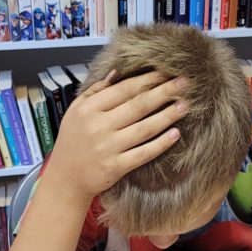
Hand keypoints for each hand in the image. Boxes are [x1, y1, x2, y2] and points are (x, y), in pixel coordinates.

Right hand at [46, 71, 188, 199]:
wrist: (66, 178)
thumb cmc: (73, 141)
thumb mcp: (75, 111)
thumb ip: (95, 91)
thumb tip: (117, 72)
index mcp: (89, 109)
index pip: (124, 89)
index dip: (148, 80)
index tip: (166, 72)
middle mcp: (99, 126)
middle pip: (138, 105)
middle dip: (164, 92)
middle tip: (185, 83)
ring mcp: (108, 147)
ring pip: (144, 128)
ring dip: (167, 115)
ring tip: (185, 105)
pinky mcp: (116, 167)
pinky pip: (144, 153)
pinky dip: (161, 143)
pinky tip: (175, 134)